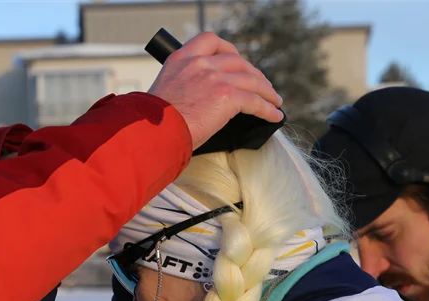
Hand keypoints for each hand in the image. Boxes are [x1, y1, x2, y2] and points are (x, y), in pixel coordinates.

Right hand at [148, 32, 283, 149]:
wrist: (153, 132)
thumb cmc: (154, 121)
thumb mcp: (165, 90)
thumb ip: (184, 84)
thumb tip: (199, 97)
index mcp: (181, 58)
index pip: (210, 41)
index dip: (229, 50)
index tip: (237, 60)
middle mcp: (200, 63)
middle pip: (237, 61)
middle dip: (253, 73)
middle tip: (261, 86)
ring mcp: (215, 78)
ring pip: (251, 80)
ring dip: (266, 92)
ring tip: (274, 101)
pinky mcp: (227, 96)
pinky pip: (255, 101)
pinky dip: (268, 109)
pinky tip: (274, 115)